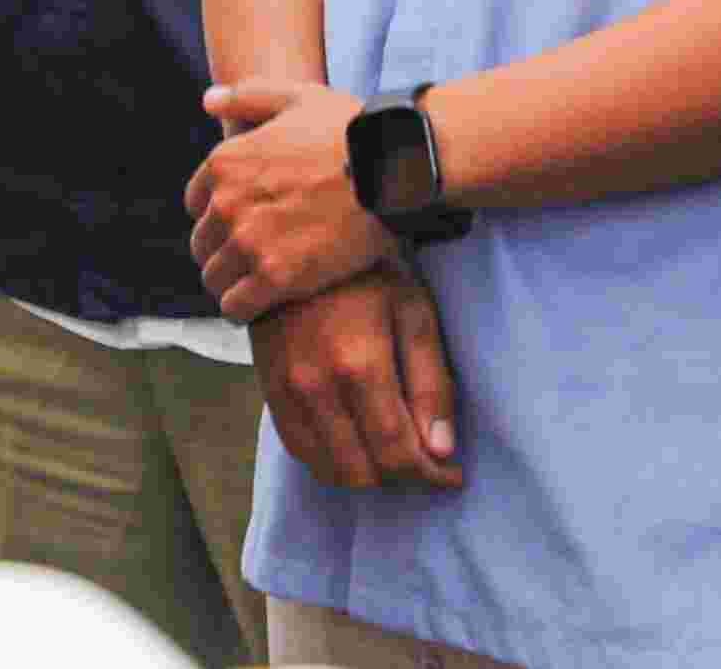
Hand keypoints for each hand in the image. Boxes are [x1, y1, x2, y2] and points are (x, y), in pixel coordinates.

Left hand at [187, 78, 392, 319]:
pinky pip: (235, 306)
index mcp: (224, 163)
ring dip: (230, 282)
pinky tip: (259, 307)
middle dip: (223, 251)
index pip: (196, 204)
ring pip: (214, 277)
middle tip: (252, 259)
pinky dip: (242, 309)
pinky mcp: (276, 277)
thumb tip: (208, 100)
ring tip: (255, 286)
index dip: (219, 215)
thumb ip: (246, 97)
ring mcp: (248, 241)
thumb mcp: (293, 97)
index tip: (243, 224)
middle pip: (203, 243)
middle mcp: (225, 203)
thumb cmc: (348, 131)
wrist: (391, 171)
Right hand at [253, 261, 462, 491]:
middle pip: (363, 473)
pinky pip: (298, 449)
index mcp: (359, 366)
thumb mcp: (414, 314)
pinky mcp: (267, 388)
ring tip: (392, 452)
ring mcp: (285, 390)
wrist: (293, 241)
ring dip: (367, 474)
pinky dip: (331, 460)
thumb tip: (442, 451)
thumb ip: (431, 384)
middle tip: (426, 463)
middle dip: (402, 478)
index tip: (453, 474)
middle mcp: (316, 386)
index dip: (431, 477)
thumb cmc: (367, 274)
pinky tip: (356, 442)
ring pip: (328, 469)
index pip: (397, 454)